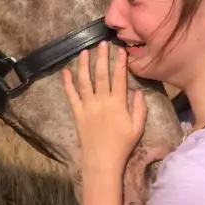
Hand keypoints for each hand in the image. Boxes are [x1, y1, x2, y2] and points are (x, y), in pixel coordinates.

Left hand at [62, 41, 145, 173]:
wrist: (102, 161)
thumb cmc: (122, 145)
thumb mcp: (137, 128)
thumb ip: (140, 109)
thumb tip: (139, 91)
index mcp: (118, 104)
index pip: (119, 78)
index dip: (120, 62)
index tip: (120, 50)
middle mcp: (101, 101)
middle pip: (101, 74)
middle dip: (102, 57)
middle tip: (102, 43)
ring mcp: (87, 106)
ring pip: (84, 81)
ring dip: (84, 65)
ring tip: (85, 51)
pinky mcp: (77, 113)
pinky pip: (71, 95)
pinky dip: (67, 83)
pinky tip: (65, 71)